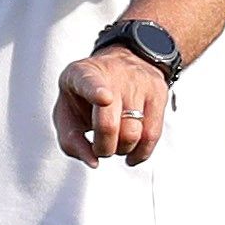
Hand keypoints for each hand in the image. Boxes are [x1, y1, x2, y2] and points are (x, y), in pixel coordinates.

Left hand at [56, 47, 170, 166]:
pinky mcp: (158, 93)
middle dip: (103, 148)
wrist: (122, 63)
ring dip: (122, 150)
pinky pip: (152, 135)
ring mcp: (139, 82)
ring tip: (116, 142)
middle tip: (100, 147)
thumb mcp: (66, 113)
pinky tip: (132, 153)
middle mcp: (113, 74)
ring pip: (132, 133)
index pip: (89, 83)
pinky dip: (141, 153)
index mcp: (82, 74)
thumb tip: (93, 161)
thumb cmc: (86, 96)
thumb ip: (70, 141)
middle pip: (109, 124)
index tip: (104, 98)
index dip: (96, 92)